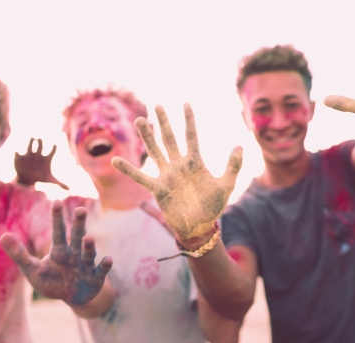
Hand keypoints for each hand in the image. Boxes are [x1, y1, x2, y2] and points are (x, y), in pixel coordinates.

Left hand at [0, 201, 112, 304]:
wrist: (74, 297)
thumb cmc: (52, 281)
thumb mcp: (32, 269)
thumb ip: (18, 254)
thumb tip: (3, 235)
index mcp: (60, 250)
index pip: (58, 231)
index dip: (57, 217)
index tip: (56, 201)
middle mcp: (75, 253)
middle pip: (76, 236)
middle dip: (78, 224)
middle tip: (79, 209)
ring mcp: (86, 264)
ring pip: (88, 253)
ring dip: (89, 246)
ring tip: (88, 238)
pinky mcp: (96, 277)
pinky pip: (101, 270)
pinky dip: (105, 265)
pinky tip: (108, 259)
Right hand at [14, 138, 68, 189]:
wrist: (28, 179)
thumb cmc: (40, 177)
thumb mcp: (50, 180)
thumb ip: (60, 183)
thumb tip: (69, 190)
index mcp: (46, 159)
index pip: (52, 152)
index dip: (54, 149)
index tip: (55, 145)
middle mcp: (38, 155)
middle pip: (40, 146)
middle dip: (40, 142)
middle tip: (40, 139)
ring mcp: (29, 155)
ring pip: (30, 146)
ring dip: (31, 142)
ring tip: (32, 138)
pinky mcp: (20, 158)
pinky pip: (18, 154)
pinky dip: (17, 153)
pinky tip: (16, 153)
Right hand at [111, 104, 241, 242]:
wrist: (199, 226)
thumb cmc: (214, 206)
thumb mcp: (226, 185)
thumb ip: (233, 167)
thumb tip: (240, 146)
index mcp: (195, 163)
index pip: (191, 136)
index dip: (189, 120)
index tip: (186, 103)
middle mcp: (179, 165)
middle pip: (170, 139)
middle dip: (164, 122)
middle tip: (157, 105)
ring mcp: (167, 176)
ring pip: (155, 151)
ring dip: (147, 137)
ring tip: (139, 120)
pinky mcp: (157, 189)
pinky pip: (140, 177)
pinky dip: (128, 169)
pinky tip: (114, 161)